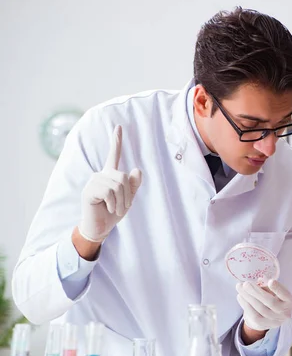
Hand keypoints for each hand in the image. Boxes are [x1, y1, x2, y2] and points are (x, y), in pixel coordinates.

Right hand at [78, 125, 142, 242]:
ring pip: (118, 185)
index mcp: (110, 175)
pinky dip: (113, 204)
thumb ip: (133, 185)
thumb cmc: (113, 213)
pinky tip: (107, 208)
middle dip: (128, 195)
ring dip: (121, 202)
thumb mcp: (128, 199)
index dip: (116, 141)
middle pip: (123, 177)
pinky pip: (110, 192)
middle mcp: (101, 175)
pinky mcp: (89, 190)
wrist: (100, 228)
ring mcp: (94, 181)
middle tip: (122, 207)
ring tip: (114, 209)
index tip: (118, 127)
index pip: (114, 155)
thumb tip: (137, 169)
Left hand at [236, 279, 291, 330]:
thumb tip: (259, 281)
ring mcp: (274, 321)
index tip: (270, 281)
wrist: (271, 317)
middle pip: (270, 301)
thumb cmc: (273, 299)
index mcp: (289, 301)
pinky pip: (254, 315)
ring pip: (260, 308)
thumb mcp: (274, 292)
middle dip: (256, 291)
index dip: (278, 288)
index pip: (285, 294)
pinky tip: (240, 297)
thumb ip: (268, 286)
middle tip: (246, 284)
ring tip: (240, 287)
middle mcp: (284, 312)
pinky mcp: (264, 325)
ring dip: (248, 297)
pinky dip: (246, 305)